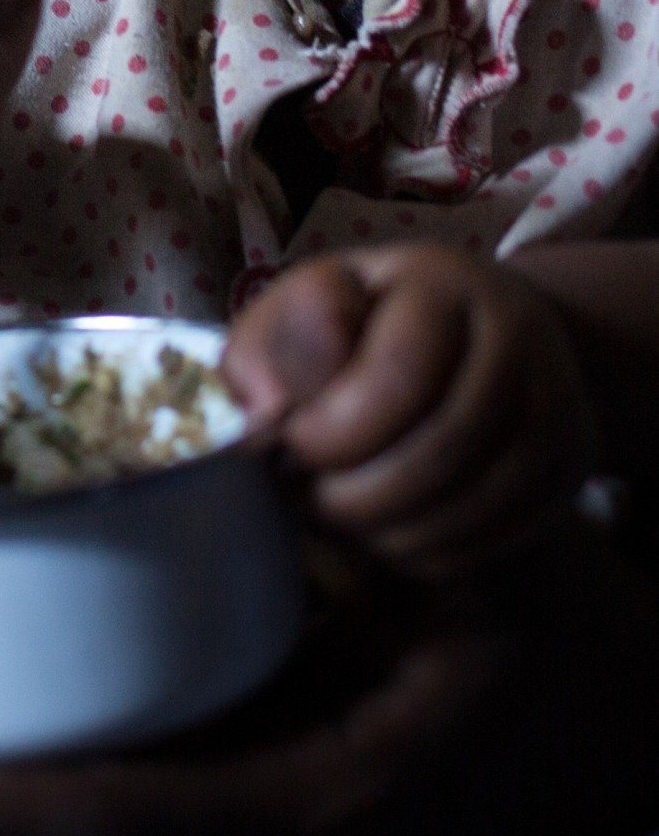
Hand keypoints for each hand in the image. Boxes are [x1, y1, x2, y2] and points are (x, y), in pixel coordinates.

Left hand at [221, 244, 599, 573]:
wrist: (488, 329)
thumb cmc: (372, 320)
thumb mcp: (311, 305)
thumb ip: (272, 346)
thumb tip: (265, 414)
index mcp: (444, 283)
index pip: (400, 377)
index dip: (334, 432)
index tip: (290, 446)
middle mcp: (517, 337)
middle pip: (442, 449)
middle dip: (355, 495)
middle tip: (306, 499)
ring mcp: (555, 406)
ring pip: (473, 504)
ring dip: (389, 531)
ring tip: (340, 518)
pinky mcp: (569, 468)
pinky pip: (497, 539)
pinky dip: (431, 552)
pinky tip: (388, 533)